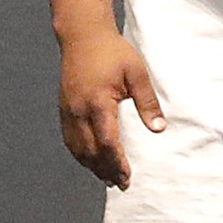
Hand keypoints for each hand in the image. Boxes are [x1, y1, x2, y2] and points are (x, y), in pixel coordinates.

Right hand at [58, 27, 162, 188]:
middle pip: (90, 151)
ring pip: (77, 148)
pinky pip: (69, 139)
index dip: (116, 162)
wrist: (83, 37)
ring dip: (91, 166)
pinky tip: (90, 161)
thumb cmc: (114, 53)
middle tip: (121, 184)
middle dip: (105, 170)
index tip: (127, 176)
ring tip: (107, 178)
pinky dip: (80, 154)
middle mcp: (78, 111)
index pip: (107, 142)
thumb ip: (147, 102)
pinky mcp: (63, 109)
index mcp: (98, 103)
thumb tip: (158, 128)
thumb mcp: (137, 73)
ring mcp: (68, 111)